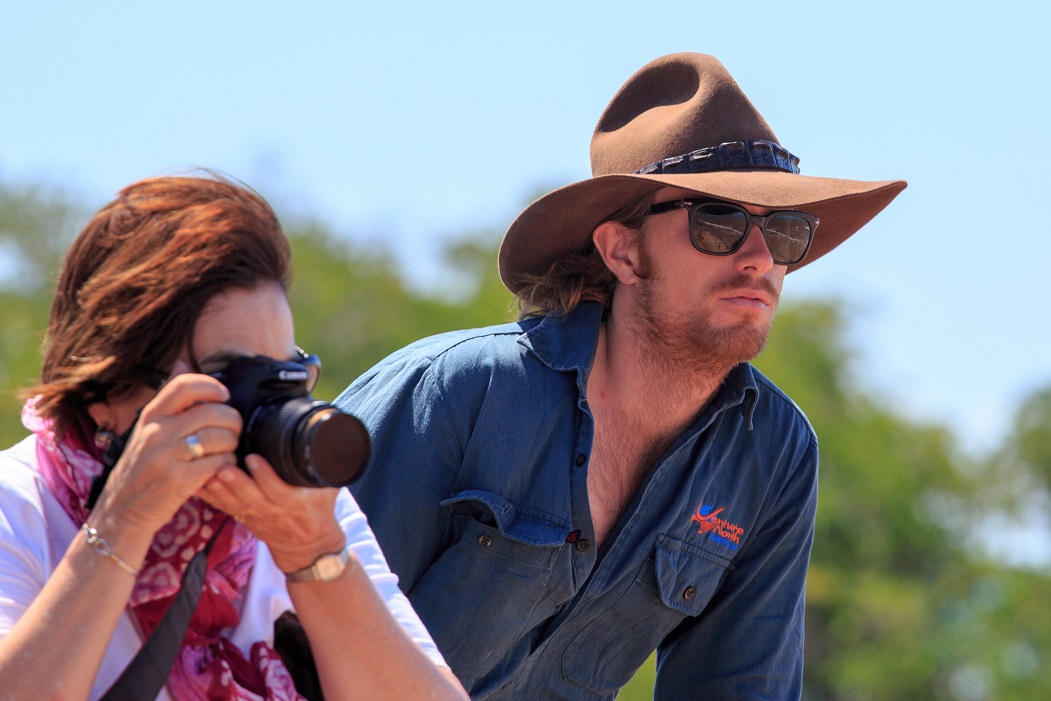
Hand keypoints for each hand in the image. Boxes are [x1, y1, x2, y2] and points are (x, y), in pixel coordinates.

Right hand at [92, 364, 241, 534]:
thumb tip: (182, 361)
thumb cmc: (142, 468)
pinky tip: (219, 468)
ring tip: (226, 451)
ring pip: (221, 437)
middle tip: (233, 431)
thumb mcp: (147, 429)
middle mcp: (156, 432)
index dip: (212, 386)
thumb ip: (169, 400)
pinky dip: (227, 465)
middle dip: (232, 421)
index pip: (185, 385)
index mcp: (150, 416)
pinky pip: (220, 463)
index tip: (223, 397)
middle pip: (213, 412)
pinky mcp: (178, 480)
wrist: (121, 511)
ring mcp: (166, 456)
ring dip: (232, 444)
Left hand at [198, 455, 344, 573]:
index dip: (266, 476)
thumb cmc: (319, 510)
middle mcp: (274, 511)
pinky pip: (224, 507)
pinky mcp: (243, 517)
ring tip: (208, 474)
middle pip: (251, 498)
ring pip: (234, 504)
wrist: (307, 545)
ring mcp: (256, 516)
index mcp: (297, 503)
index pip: (279, 490)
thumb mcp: (330, 490)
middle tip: (223, 467)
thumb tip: (332, 435)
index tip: (253, 458)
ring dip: (220, 490)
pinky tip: (198, 483)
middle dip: (236, 483)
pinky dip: (210, 497)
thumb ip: (329, 467)